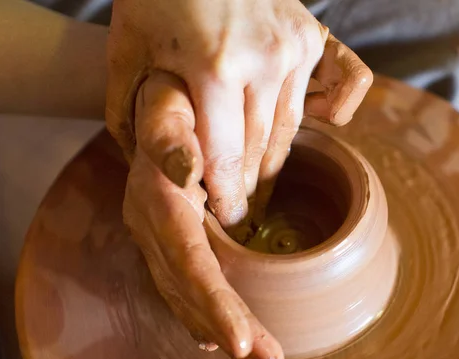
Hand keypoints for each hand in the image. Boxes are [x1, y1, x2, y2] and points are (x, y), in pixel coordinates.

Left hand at [107, 0, 372, 227]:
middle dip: (250, 188)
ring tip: (260, 185)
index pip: (226, 158)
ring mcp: (293, 48)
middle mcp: (263, 61)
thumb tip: (151, 171)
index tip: (230, 221)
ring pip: (289, 130)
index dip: (228, 198)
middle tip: (244, 213)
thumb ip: (130, 115)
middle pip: (261, 151)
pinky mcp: (310, 37)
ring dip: (273, 163)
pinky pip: (331, 92)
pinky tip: (312, 132)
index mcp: (213, 69)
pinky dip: (320, 118)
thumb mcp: (128, 53)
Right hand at [124, 71, 283, 358]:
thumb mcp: (172, 104)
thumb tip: (185, 171)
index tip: (241, 341)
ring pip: (187, 297)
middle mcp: (150, 226)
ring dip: (223, 332)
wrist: (156, 107)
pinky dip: (208, 318)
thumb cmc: (175, 101)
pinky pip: (185, 288)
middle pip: (190, 290)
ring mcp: (155, 239)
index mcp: (157, 200)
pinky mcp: (167, 244)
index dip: (212, 303)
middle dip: (229, 330)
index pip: (187, 261)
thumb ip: (172, 134)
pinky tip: (225, 341)